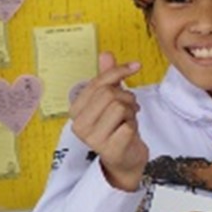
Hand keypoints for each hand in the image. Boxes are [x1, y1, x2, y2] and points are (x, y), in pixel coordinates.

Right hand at [69, 51, 147, 190]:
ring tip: (128, 120)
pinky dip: (134, 126)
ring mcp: (93, 138)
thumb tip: (106, 53)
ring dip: (131, 112)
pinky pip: (129, 125)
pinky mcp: (109, 148)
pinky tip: (129, 133)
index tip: (135, 66)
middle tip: (130, 108)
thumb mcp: (112, 100)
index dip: (118, 72)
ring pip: (119, 107)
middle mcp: (79, 124)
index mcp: (76, 110)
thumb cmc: (117, 127)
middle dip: (126, 97)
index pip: (97, 82)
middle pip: (109, 94)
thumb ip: (107, 78)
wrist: (126, 158)